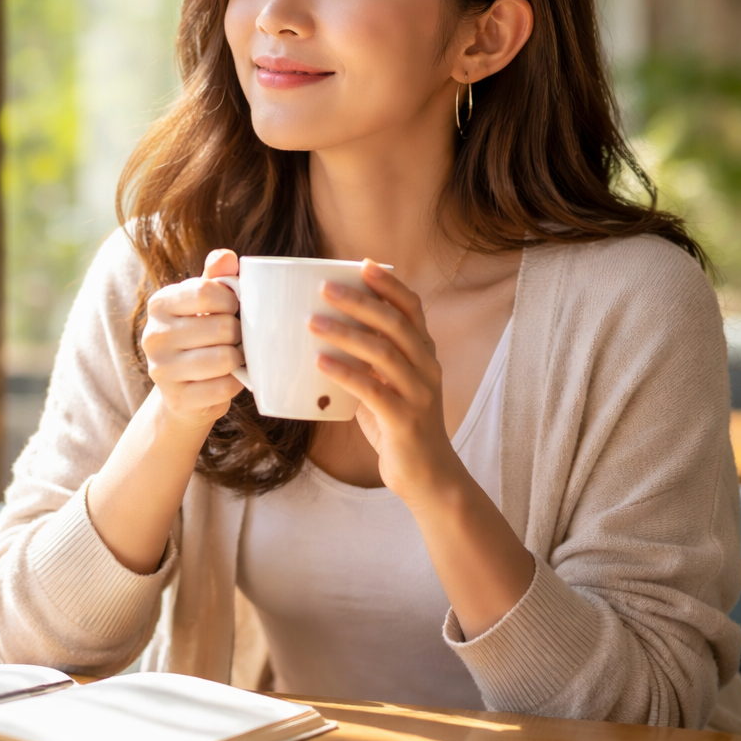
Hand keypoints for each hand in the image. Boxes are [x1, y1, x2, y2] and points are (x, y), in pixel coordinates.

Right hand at [141, 249, 244, 429]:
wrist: (185, 390)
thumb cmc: (200, 337)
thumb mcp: (204, 304)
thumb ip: (216, 278)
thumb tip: (226, 257)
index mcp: (160, 304)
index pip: (206, 292)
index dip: (232, 301)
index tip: (234, 309)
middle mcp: (153, 335)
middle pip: (220, 328)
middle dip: (239, 334)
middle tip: (236, 339)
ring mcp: (161, 370)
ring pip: (224, 359)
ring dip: (238, 359)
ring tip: (233, 357)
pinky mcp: (176, 398)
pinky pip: (223, 388)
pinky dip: (235, 384)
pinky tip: (228, 379)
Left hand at [309, 259, 450, 501]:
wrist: (427, 476)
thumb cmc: (399, 424)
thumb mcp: (388, 384)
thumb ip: (370, 360)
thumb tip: (327, 329)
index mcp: (424, 354)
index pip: (412, 309)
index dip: (389, 285)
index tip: (364, 264)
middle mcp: (427, 368)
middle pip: (396, 324)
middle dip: (360, 302)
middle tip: (325, 288)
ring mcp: (418, 394)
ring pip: (383, 353)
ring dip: (346, 333)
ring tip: (313, 322)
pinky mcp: (404, 420)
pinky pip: (373, 390)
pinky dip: (345, 373)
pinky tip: (320, 362)